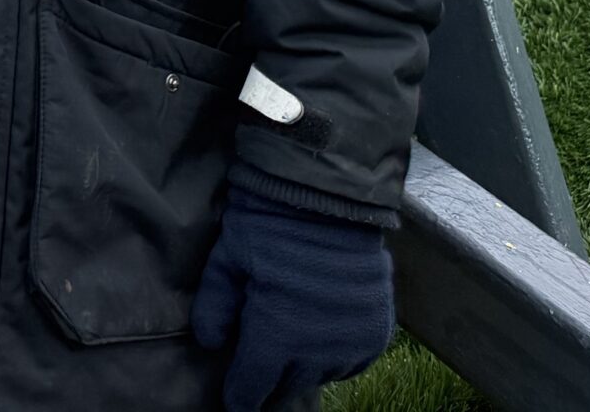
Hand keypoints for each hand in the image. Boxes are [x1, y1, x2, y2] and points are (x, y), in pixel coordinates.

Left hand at [190, 187, 393, 411]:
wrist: (331, 197)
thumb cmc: (271, 224)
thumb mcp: (227, 259)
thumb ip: (214, 307)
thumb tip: (210, 343)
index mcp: (276, 338)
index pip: (250, 391)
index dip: (239, 394)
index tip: (235, 394)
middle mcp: (317, 352)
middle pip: (285, 386)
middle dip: (269, 374)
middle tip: (261, 351)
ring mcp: (352, 344)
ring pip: (319, 375)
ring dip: (303, 364)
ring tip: (293, 334)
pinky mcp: (378, 332)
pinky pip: (352, 362)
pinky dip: (335, 354)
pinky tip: (322, 332)